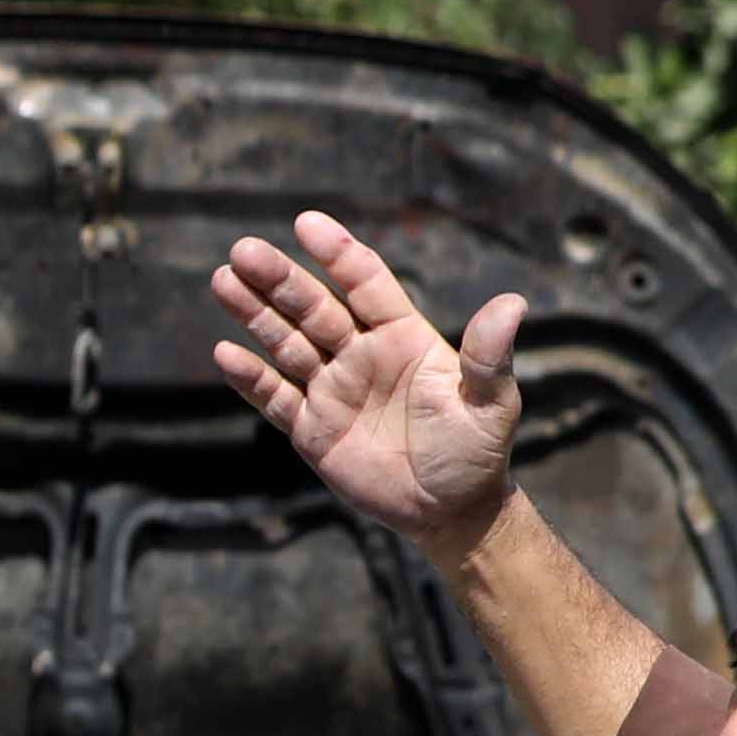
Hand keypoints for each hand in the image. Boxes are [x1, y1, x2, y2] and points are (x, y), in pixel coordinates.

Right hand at [209, 214, 526, 560]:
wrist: (450, 511)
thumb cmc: (477, 452)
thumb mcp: (492, 403)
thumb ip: (489, 356)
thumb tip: (513, 303)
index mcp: (402, 337)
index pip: (365, 283)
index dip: (337, 254)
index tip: (306, 224)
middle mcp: (362, 355)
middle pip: (314, 308)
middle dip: (279, 280)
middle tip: (243, 251)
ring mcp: (333, 391)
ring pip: (286, 344)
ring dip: (255, 315)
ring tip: (223, 281)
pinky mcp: (312, 430)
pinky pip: (275, 399)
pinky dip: (250, 379)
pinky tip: (224, 353)